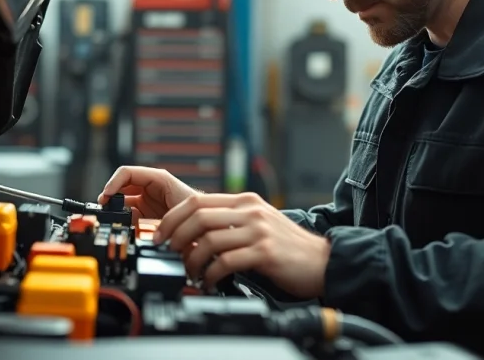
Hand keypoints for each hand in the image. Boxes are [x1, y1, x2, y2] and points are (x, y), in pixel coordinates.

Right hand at [98, 166, 198, 220]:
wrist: (208, 225)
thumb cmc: (200, 211)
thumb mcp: (178, 207)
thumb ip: (157, 212)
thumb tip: (135, 223)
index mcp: (158, 178)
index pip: (127, 173)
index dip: (113, 183)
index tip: (106, 196)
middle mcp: (151, 187)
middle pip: (122, 186)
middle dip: (110, 195)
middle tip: (103, 208)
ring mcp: (148, 200)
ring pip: (123, 201)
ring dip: (114, 208)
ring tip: (109, 218)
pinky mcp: (147, 213)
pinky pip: (129, 214)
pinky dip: (123, 219)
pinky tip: (122, 226)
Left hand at [153, 192, 330, 298]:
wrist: (323, 261)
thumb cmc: (287, 247)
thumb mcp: (257, 223)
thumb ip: (230, 221)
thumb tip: (192, 232)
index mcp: (245, 201)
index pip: (197, 201)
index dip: (172, 218)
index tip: (160, 234)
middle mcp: (250, 211)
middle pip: (198, 216)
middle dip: (175, 237)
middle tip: (169, 253)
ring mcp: (258, 230)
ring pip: (209, 239)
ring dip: (192, 260)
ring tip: (190, 272)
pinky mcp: (265, 252)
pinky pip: (226, 262)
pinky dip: (211, 274)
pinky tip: (210, 282)